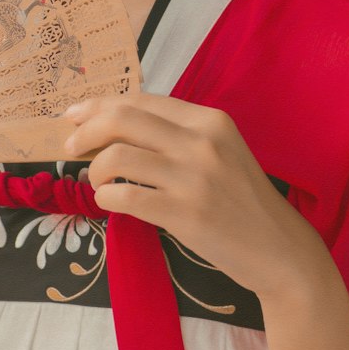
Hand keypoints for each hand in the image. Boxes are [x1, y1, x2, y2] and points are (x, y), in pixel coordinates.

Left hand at [62, 93, 318, 302]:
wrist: (278, 249)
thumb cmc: (242, 201)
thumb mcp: (219, 152)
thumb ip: (177, 135)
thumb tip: (113, 127)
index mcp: (209, 120)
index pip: (140, 100)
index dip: (99, 105)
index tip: (74, 116)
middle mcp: (202, 142)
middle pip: (123, 119)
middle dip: (85, 131)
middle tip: (70, 148)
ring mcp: (194, 178)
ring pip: (118, 157)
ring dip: (96, 170)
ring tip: (99, 183)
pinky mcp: (186, 214)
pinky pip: (126, 197)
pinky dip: (106, 197)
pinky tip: (110, 202)